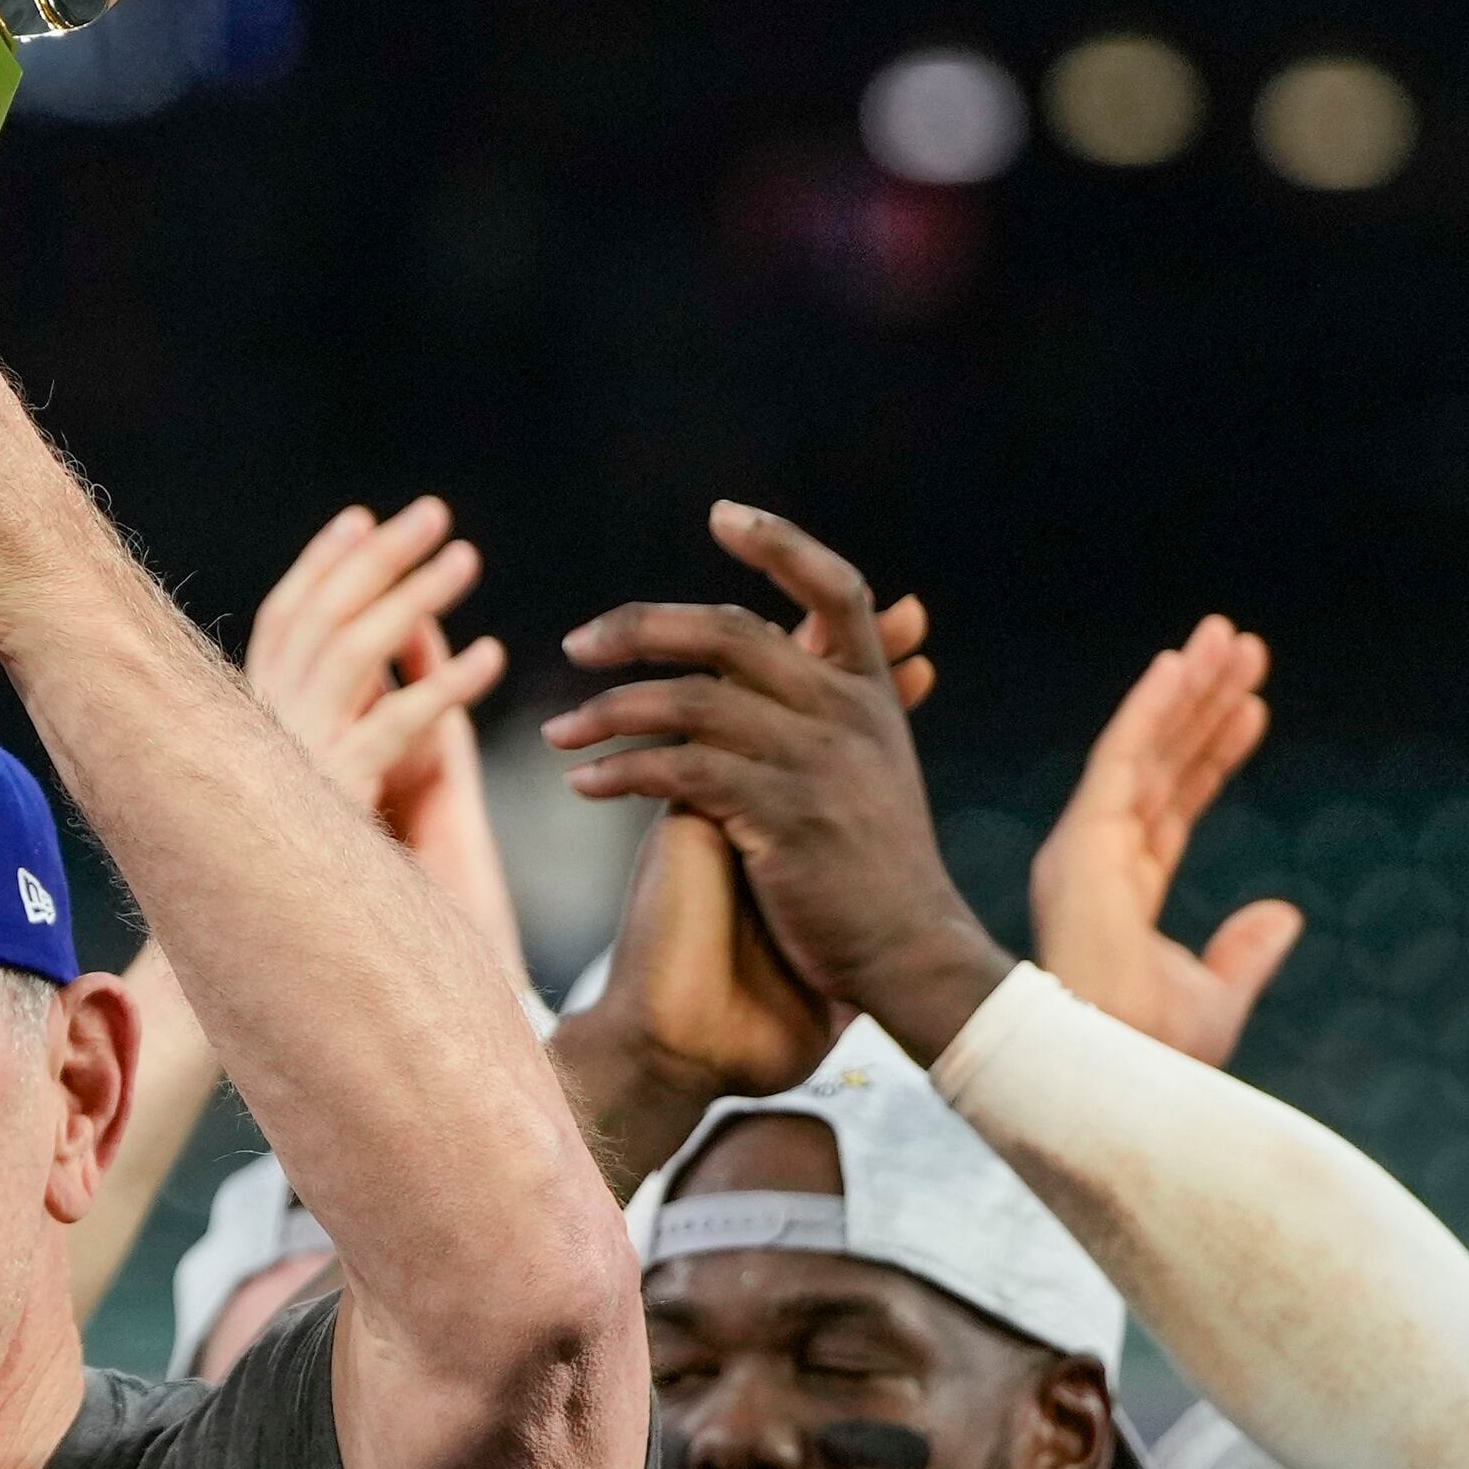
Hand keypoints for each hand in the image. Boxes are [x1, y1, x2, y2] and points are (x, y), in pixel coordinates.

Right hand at [241, 499, 524, 974]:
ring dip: (412, 598)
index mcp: (251, 722)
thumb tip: (376, 666)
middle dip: (375, 559)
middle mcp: (260, 731)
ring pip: (350, 655)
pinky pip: (395, 731)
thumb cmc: (301, 878)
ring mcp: (292, 763)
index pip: (281, 620)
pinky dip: (443, 689)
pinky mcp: (333, 803)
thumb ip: (336, 727)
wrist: (286, 966)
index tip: (362, 517)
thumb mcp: (316, 786)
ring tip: (468, 559)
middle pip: (318, 617)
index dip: (319, 566)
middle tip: (435, 513)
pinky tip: (490, 660)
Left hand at [548, 502, 994, 1060]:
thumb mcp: (870, 769)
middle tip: (577, 644)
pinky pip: (678, 771)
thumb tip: (788, 652)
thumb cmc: (874, 870)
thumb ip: (828, 708)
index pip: (835, 587)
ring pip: (691, 701)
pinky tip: (582, 785)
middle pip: (731, 632)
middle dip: (641, 629)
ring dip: (609, 712)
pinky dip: (620, 773)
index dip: (779, 543)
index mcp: (869, 692)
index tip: (721, 514)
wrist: (910, 954)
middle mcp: (846, 712)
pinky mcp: (781, 816)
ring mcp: (815, 761)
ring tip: (557, 733)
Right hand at [1035, 615, 1305, 1066]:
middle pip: (1162, 763)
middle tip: (1243, 650)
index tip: (1255, 712)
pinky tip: (1178, 664)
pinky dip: (1149, 709)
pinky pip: (1121, 758)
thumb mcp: (1215, 1000)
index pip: (1177, 805)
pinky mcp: (1083, 839)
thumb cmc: (1150, 1054)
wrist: (1115, 1075)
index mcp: (1123, 892)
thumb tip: (1285, 914)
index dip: (1215, 755)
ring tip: (1226, 637)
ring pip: (1145, 748)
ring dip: (1185, 688)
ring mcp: (1087, 847)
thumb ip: (1243, 953)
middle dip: (1203, 705)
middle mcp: (1098, 859)